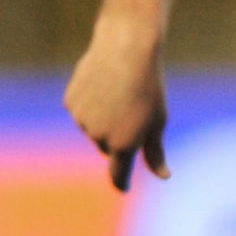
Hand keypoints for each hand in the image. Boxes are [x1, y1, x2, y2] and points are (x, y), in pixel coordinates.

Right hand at [67, 17, 169, 191]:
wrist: (126, 48)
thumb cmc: (149, 86)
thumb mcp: (158, 121)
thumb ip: (155, 152)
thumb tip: (164, 176)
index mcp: (124, 144)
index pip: (118, 174)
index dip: (121, 182)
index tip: (124, 187)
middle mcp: (99, 136)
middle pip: (108, 147)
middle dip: (118, 136)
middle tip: (132, 110)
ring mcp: (82, 120)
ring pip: (93, 128)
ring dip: (104, 118)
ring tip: (118, 93)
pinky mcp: (70, 102)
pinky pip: (81, 111)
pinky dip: (90, 104)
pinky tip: (102, 85)